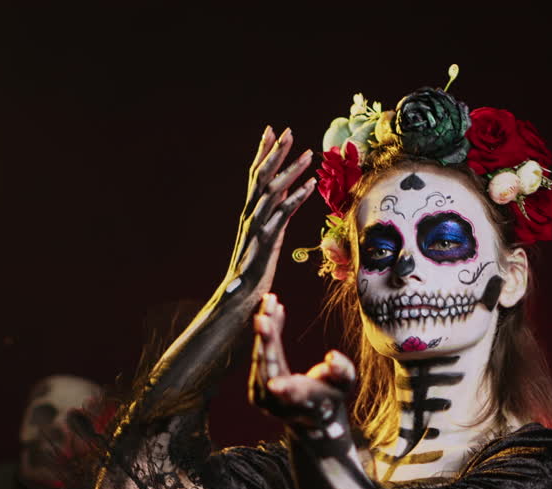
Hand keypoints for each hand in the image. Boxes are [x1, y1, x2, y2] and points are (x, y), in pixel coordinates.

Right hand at [224, 127, 317, 301]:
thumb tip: (285, 197)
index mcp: (250, 211)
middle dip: (275, 152)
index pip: (256, 176)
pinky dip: (297, 197)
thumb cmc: (254, 269)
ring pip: (272, 191)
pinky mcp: (267, 240)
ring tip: (309, 154)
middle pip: (262, 176)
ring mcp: (258, 226)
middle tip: (289, 131)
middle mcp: (251, 214)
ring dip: (291, 170)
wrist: (240, 295)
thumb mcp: (267, 236)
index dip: (264, 152)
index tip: (271, 131)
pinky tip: (312, 185)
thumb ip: (274, 215)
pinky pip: (283, 214)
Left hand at [249, 293, 356, 429]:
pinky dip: (266, 330)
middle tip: (263, 318)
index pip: (294, 398)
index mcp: (304, 404)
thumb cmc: (332, 395)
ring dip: (265, 328)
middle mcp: (278, 402)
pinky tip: (273, 308)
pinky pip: (259, 352)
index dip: (286, 391)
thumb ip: (341, 372)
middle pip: (270, 369)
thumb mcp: (344, 385)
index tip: (275, 386)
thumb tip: (332, 357)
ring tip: (271, 301)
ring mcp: (262, 394)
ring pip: (260, 357)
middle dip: (267, 343)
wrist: (310, 414)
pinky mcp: (255, 382)